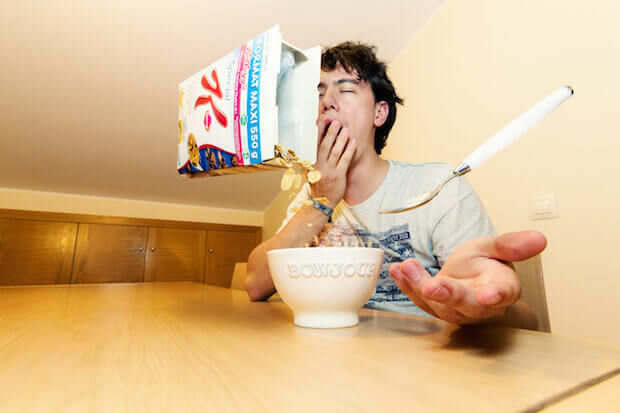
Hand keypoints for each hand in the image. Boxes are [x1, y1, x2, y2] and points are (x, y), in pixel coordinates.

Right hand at [310, 119, 355, 207]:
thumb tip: (319, 147)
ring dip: (341, 140)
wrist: (321, 203)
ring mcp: (329, 171)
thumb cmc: (319, 187)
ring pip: (335, 152)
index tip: (322, 122)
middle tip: (335, 122)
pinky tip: (353, 143)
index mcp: (313, 164)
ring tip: (345, 129)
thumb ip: (317, 161)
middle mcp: (320, 166)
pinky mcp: (338, 176)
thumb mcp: (314, 174)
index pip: (316, 145)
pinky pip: (345, 161)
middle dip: (330, 133)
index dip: (320, 133)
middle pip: (325, 146)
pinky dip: (349, 151)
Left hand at [389, 231, 546, 323]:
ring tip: (406, 267)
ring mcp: (455, 310)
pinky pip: (419, 300)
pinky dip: (406, 285)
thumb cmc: (486, 266)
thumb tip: (539, 238)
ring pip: (437, 304)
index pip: (502, 294)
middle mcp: (479, 305)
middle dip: (448, 296)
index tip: (488, 295)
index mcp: (501, 288)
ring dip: (418, 286)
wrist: (471, 280)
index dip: (496, 295)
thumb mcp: (496, 248)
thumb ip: (511, 244)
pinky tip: (397, 270)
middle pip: (465, 304)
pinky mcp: (436, 309)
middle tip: (432, 287)